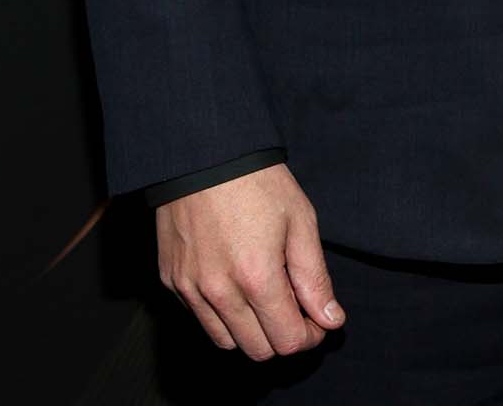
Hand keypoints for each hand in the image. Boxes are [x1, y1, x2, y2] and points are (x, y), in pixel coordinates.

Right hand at [156, 162, 345, 359]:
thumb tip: (331, 319)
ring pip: (227, 342)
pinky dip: (221, 313)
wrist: (204, 152)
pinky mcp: (171, 280)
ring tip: (263, 295)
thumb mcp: (300, 220)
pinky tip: (233, 281)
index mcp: (256, 277)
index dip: (310, 335)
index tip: (316, 319)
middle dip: (282, 335)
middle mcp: (219, 291)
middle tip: (293, 307)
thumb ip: (315, 277)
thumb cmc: (257, 181)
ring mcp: (190, 288)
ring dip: (251, 330)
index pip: (288, 341)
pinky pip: (200, 318)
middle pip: (258, 350)